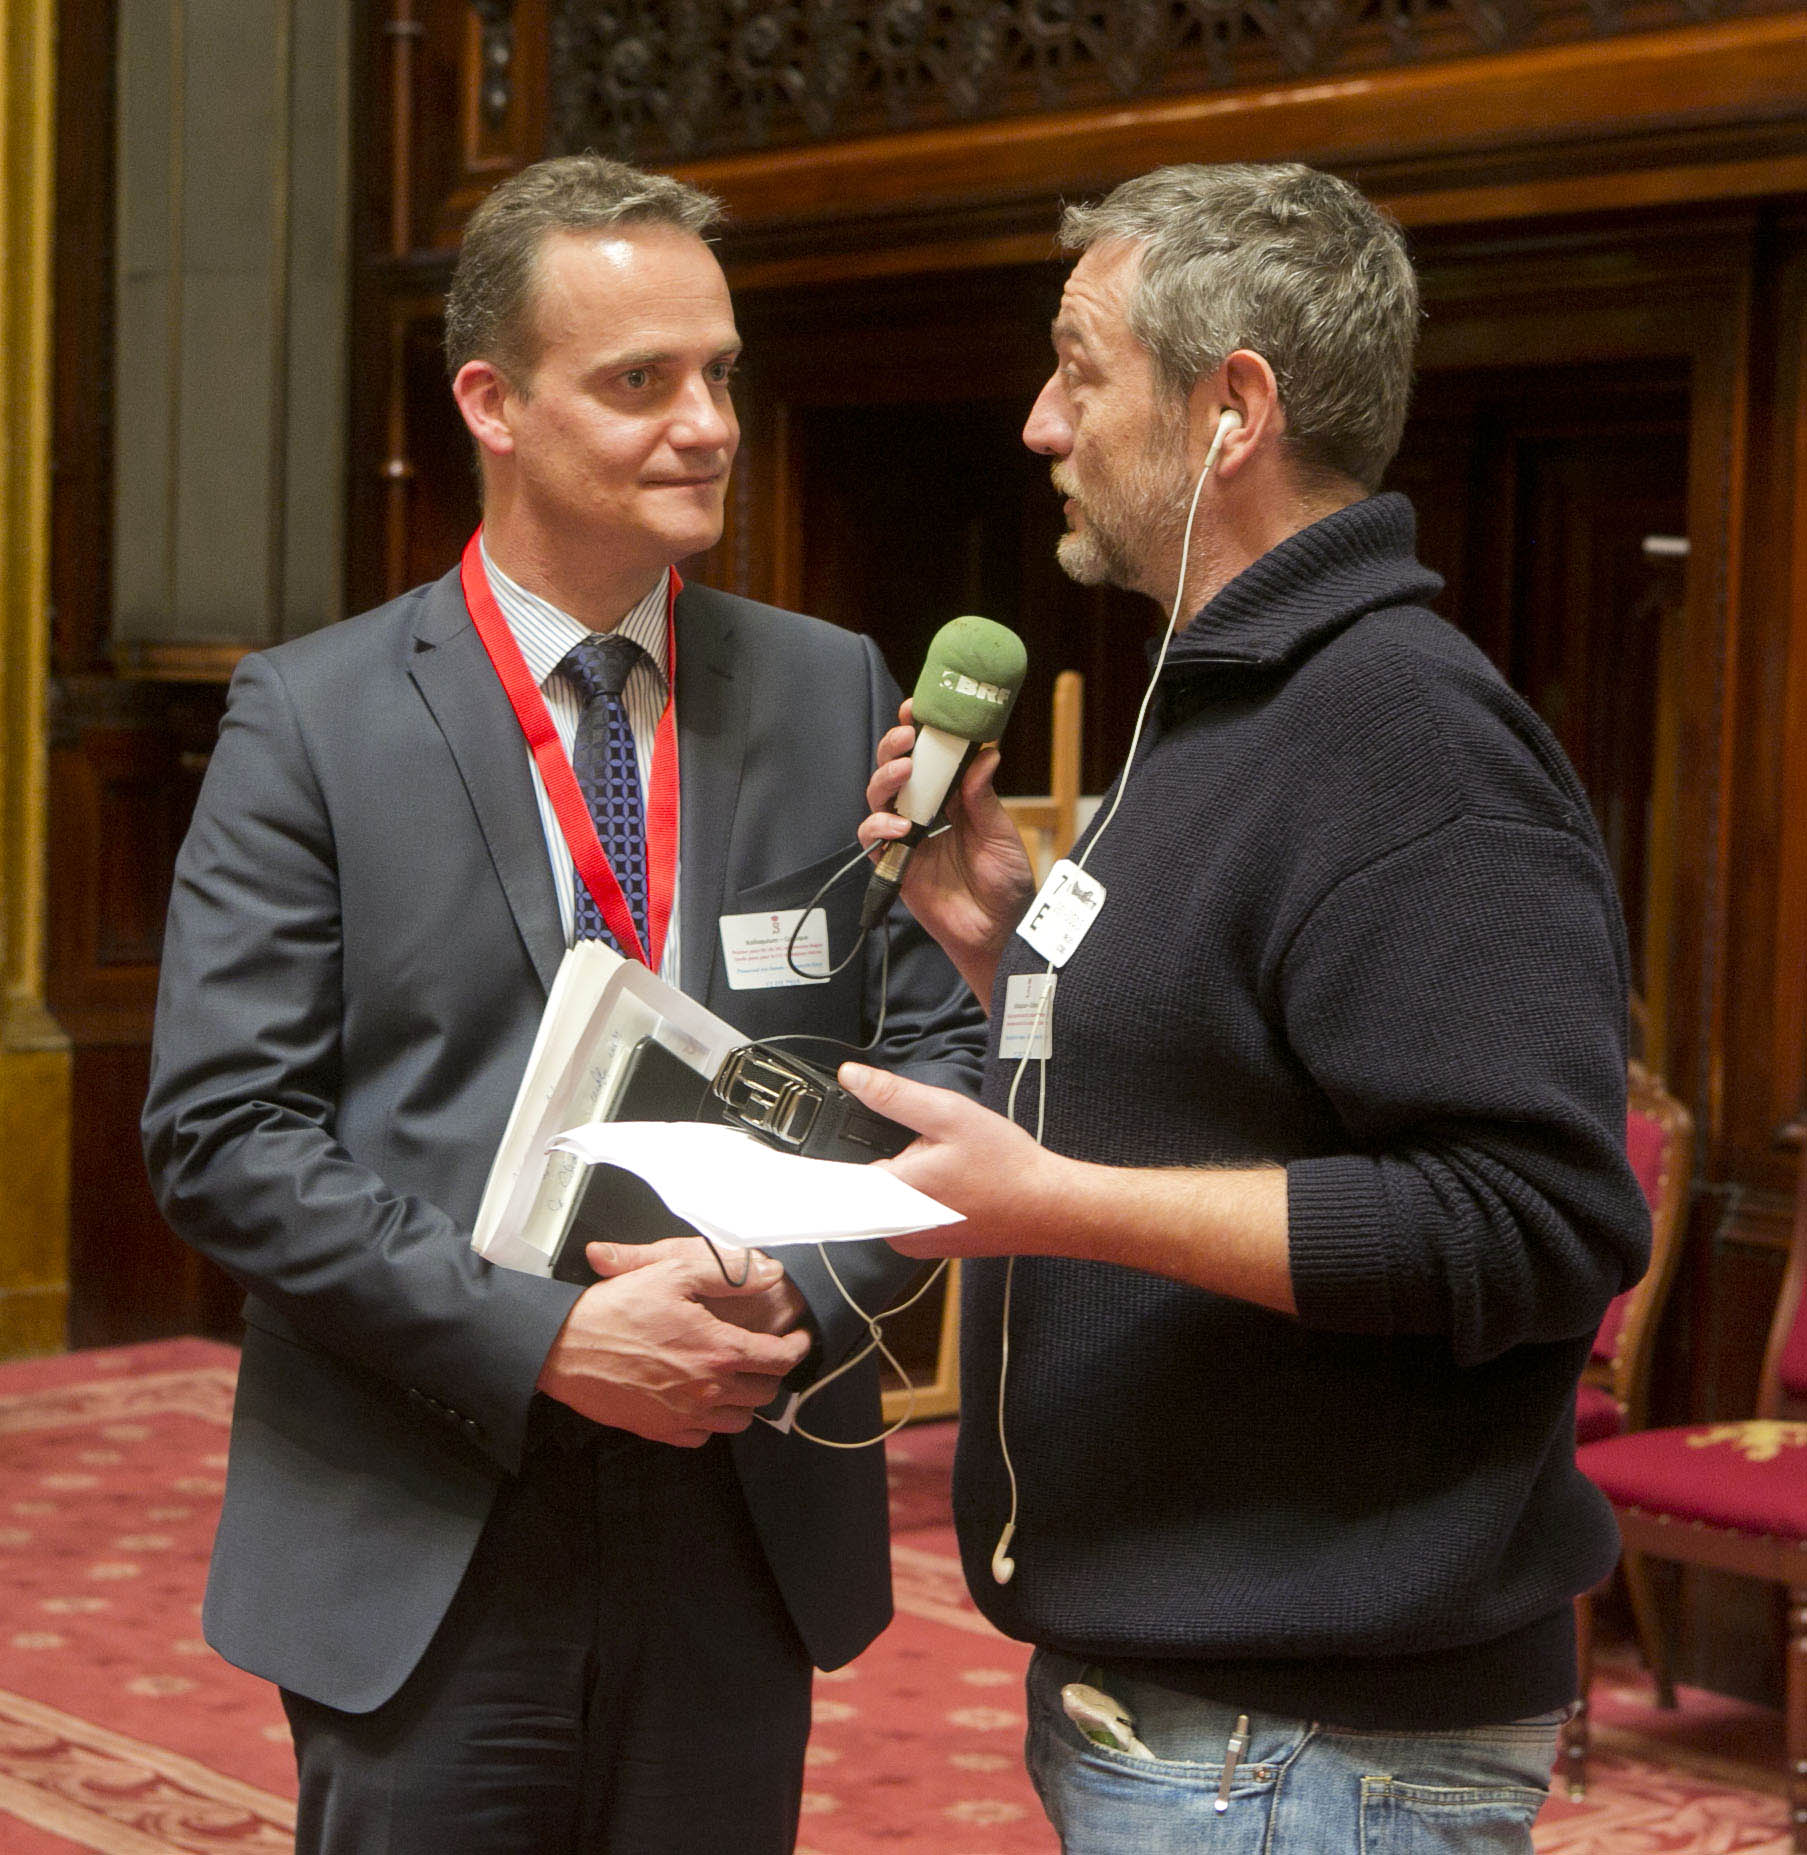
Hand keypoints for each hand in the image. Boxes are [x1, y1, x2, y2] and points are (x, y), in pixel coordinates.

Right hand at [536, 1240, 811, 1446]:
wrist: (563, 1348)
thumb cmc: (616, 1308)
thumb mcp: (673, 1272)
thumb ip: (728, 1272)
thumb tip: (770, 1272)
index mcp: (718, 1350)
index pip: (779, 1359)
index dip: (797, 1348)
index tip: (798, 1339)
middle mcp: (708, 1389)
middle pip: (764, 1393)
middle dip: (771, 1372)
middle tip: (764, 1354)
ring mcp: (685, 1415)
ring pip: (739, 1420)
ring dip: (744, 1399)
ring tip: (735, 1376)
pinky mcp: (661, 1431)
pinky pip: (704, 1436)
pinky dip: (711, 1420)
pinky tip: (701, 1397)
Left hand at [836, 1062, 1072, 1258]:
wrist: (1047, 1207)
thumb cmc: (1006, 1165)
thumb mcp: (948, 1113)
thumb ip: (893, 1095)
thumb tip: (852, 1077)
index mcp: (895, 1194)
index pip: (833, 1180)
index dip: (821, 1160)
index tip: (809, 1153)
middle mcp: (896, 1228)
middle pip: (858, 1186)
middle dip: (880, 1157)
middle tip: (922, 1146)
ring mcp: (911, 1242)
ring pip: (881, 1201)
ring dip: (899, 1178)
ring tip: (943, 1164)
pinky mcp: (925, 1246)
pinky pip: (901, 1216)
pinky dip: (915, 1196)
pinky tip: (949, 1183)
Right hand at [859, 699, 1036, 1000]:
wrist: (998, 933)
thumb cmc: (1005, 885)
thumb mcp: (1001, 835)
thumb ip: (984, 799)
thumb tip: (985, 754)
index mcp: (951, 800)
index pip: (929, 759)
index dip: (919, 734)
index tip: (918, 710)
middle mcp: (924, 814)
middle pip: (895, 772)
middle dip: (895, 748)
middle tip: (908, 736)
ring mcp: (906, 839)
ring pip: (879, 799)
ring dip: (886, 779)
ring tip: (905, 770)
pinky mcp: (894, 866)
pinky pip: (872, 841)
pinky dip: (880, 828)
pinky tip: (900, 826)